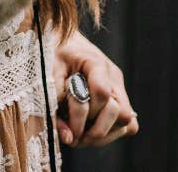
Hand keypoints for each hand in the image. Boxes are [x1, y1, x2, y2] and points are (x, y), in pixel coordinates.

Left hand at [52, 30, 137, 147]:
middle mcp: (113, 76)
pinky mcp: (120, 98)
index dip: (84, 114)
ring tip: (81, 136)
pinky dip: (112, 132)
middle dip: (96, 130)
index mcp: (95, 63)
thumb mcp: (47, 73)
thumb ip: (55, 103)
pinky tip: (92, 130)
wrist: (61, 39)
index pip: (102, 92)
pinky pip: (130, 123)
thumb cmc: (52, 54)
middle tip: (75, 137)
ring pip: (127, 121)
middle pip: (120, 112)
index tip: (68, 127)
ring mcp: (119, 87)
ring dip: (103, 134)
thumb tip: (69, 138)